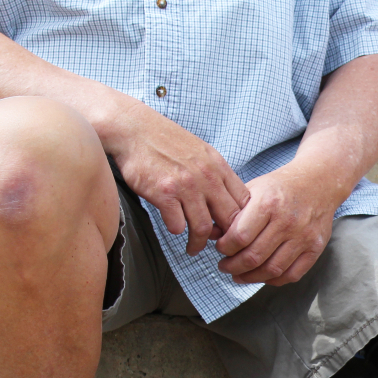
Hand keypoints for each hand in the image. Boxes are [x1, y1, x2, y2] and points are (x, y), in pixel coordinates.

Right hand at [106, 103, 250, 254]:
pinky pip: (177, 225)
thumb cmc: (165, 142)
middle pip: (229, 219)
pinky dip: (176, 231)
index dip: (241, 222)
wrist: (133, 129)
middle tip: (216, 247)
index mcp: (218, 167)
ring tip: (193, 248)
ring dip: (199, 243)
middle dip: (225, 239)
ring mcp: (186, 186)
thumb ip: (215, 175)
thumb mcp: (201, 152)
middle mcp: (206, 177)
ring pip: (204, 228)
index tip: (232, 231)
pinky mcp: (164, 194)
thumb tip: (227, 200)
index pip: (244, 202)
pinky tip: (173, 228)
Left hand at [214, 163, 345, 285]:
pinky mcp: (315, 248)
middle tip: (224, 266)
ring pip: (271, 270)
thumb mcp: (253, 189)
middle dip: (232, 266)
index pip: (239, 237)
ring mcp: (303, 237)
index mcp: (268, 203)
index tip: (220, 248)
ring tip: (239, 274)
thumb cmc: (280, 187)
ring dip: (250, 277)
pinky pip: (291, 275)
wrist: (318, 182)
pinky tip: (261, 275)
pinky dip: (273, 280)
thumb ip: (232, 211)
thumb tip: (212, 234)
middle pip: (253, 257)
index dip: (224, 248)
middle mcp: (287, 221)